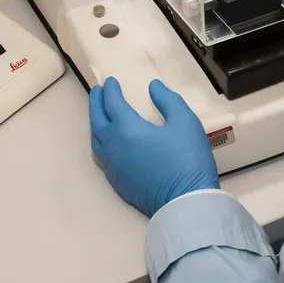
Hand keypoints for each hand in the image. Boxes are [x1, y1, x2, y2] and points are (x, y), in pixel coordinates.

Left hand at [88, 77, 218, 216]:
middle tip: (98, 92)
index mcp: (127, 129)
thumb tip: (153, 87)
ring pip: (96, 140)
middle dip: (96, 103)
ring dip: (96, 123)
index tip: (111, 81)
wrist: (185, 201)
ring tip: (101, 114)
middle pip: (97, 120)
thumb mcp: (185, 122)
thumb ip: (168, 100)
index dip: (110, 90)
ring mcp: (114, 167)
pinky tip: (111, 143)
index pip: (112, 103)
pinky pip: (103, 157)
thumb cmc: (187, 159)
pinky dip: (102, 142)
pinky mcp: (118, 182)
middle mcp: (114, 147)